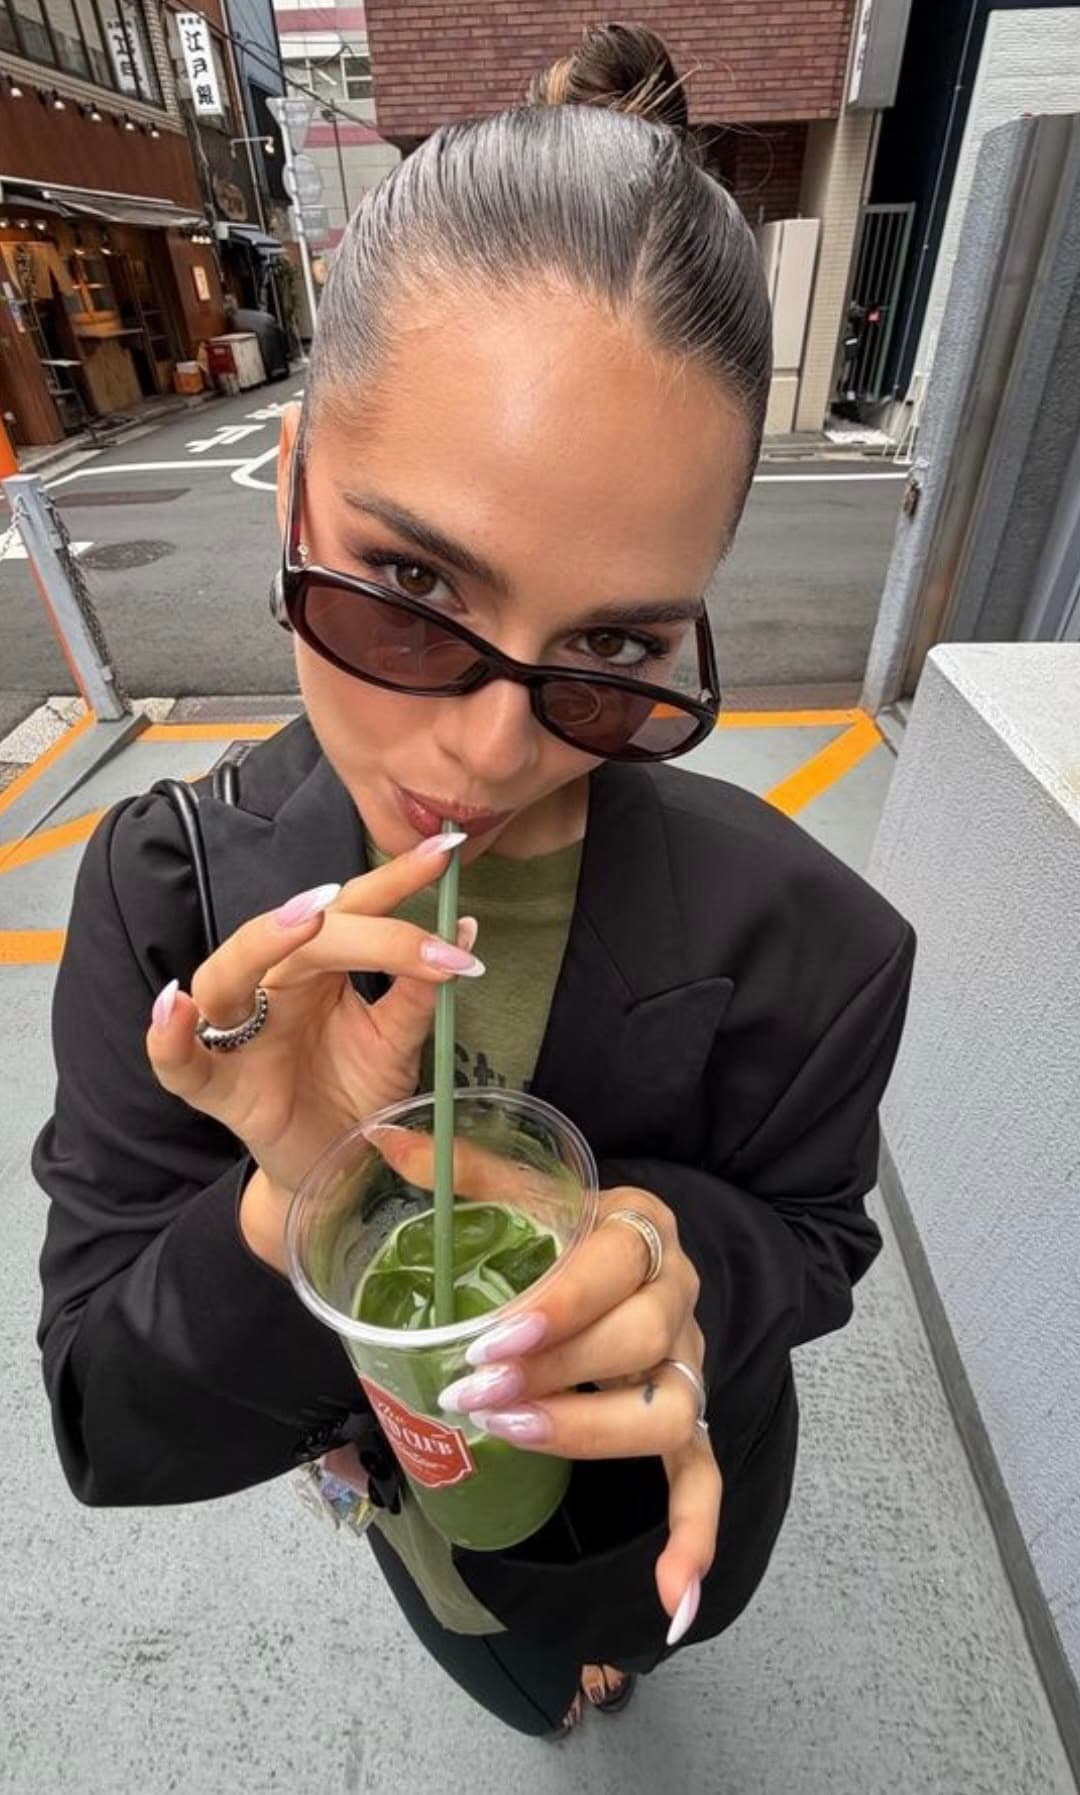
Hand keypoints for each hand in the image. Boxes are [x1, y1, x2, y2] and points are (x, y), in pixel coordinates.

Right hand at [145, 833, 482, 1207]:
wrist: (335, 1169)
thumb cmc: (356, 1093)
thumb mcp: (397, 1042)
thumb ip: (419, 994)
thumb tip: (463, 931)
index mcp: (317, 968)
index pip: (353, 911)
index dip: (396, 880)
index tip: (444, 854)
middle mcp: (271, 987)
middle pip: (297, 938)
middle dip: (350, 922)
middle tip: (398, 911)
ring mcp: (237, 1036)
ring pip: (227, 976)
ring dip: (260, 944)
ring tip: (301, 920)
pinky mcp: (217, 1090)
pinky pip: (180, 1063)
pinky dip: (169, 1037)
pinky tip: (177, 1008)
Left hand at [368, 1127, 721, 1642]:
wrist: (630, 1244)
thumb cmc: (569, 1221)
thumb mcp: (527, 1187)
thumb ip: (464, 1169)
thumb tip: (383, 1141)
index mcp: (641, 1227)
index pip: (614, 1267)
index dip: (557, 1309)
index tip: (489, 1340)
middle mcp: (678, 1293)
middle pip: (641, 1342)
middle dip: (555, 1374)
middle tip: (475, 1391)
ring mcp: (687, 1360)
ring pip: (668, 1409)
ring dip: (592, 1432)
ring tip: (512, 1435)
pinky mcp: (686, 1414)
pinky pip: (703, 1477)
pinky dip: (694, 1537)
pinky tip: (671, 1600)